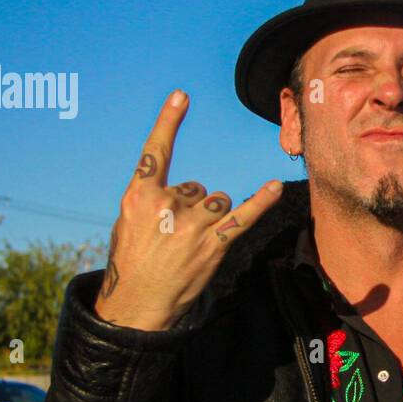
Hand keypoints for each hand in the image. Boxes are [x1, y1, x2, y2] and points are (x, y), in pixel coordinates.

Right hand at [93, 89, 282, 330]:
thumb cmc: (132, 261)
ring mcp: (192, 226)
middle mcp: (167, 206)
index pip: (157, 152)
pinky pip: (244, 216)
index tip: (182, 96)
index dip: (169, 122)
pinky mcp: (214, 245)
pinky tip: (275, 186)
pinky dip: (262, 202)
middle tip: (173, 238)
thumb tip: (192, 190)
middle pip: (196, 187)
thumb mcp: (127, 223)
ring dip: (210, 219)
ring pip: (217, 202)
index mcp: (140, 196)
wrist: (138, 306)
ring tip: (191, 245)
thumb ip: (153, 199)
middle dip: (190, 209)